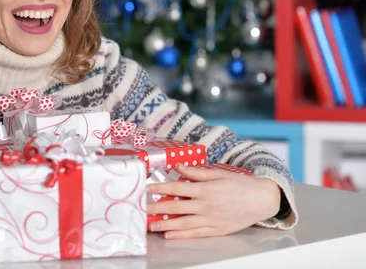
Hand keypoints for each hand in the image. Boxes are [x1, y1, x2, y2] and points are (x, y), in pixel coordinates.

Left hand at [146, 164, 280, 239]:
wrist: (261, 200)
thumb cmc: (240, 185)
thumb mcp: (218, 174)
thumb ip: (197, 173)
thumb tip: (179, 167)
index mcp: (206, 190)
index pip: (177, 188)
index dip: (160, 188)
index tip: (146, 189)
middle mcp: (206, 206)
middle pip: (176, 207)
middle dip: (156, 208)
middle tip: (142, 209)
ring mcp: (211, 220)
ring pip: (183, 224)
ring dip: (164, 225)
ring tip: (151, 226)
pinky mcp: (216, 230)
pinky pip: (195, 234)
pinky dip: (181, 235)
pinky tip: (169, 235)